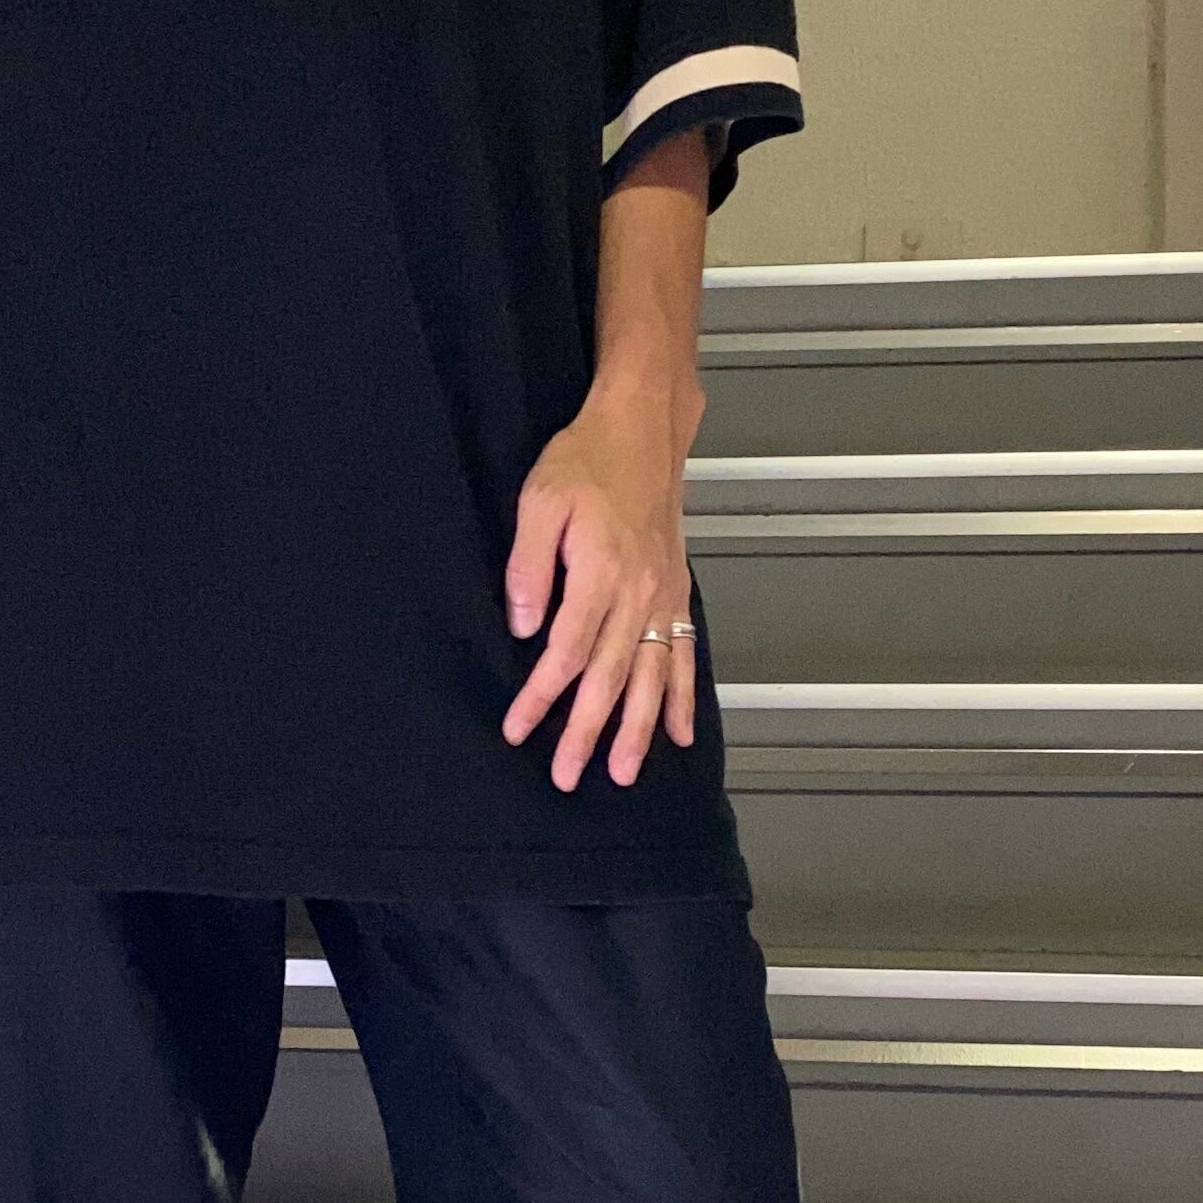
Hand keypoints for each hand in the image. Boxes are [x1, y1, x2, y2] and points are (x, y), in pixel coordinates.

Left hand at [501, 370, 703, 788]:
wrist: (641, 429)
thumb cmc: (585, 460)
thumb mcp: (539, 502)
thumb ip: (530, 566)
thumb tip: (523, 624)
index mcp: (600, 572)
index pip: (565, 651)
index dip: (541, 696)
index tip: (519, 728)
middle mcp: (638, 592)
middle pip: (610, 676)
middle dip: (587, 730)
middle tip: (567, 773)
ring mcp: (663, 595)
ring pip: (651, 676)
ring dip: (639, 729)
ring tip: (622, 772)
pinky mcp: (676, 590)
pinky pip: (682, 653)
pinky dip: (683, 696)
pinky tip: (681, 733)